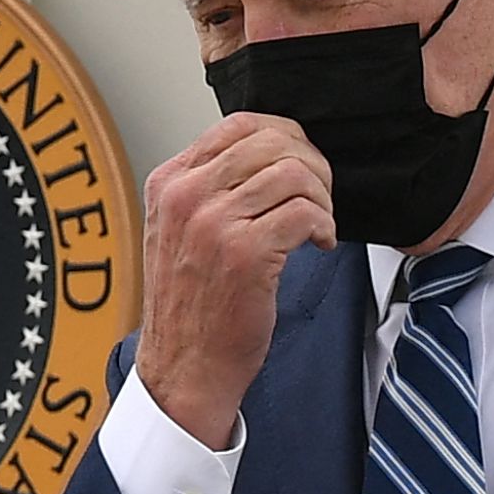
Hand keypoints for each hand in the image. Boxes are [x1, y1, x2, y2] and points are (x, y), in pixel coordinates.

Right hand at [134, 114, 334, 446]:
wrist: (184, 367)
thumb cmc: (190, 307)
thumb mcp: (179, 233)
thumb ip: (209, 189)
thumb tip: (270, 153)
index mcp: (168, 184)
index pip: (238, 125)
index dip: (285, 137)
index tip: (301, 164)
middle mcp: (186, 197)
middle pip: (272, 142)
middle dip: (311, 165)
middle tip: (319, 196)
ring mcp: (213, 224)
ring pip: (295, 173)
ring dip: (322, 198)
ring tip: (318, 225)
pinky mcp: (245, 253)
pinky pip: (306, 212)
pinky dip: (324, 225)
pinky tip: (319, 245)